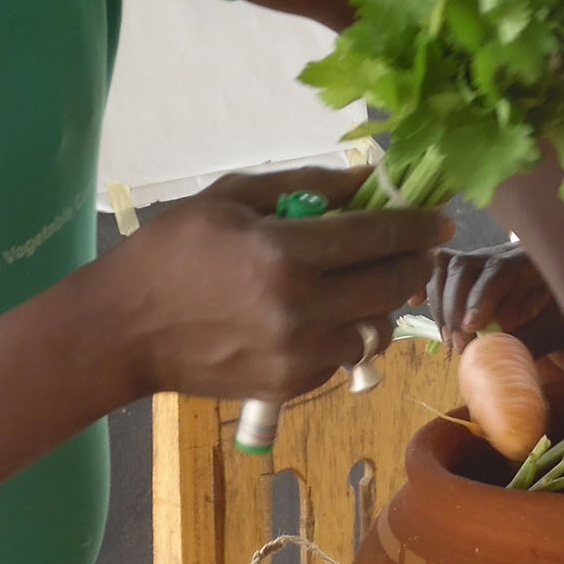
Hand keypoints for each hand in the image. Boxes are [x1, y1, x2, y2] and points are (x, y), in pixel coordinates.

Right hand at [114, 165, 450, 402]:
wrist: (123, 331)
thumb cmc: (172, 251)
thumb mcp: (232, 197)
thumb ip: (305, 185)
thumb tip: (368, 178)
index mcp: (283, 253)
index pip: (377, 236)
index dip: (417, 225)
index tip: (439, 218)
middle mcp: (300, 308)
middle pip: (391, 284)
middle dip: (413, 262)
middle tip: (417, 248)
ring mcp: (298, 354)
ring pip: (375, 325)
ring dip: (382, 300)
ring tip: (366, 280)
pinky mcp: (291, 385)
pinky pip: (345, 354)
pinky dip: (347, 331)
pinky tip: (325, 312)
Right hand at [426, 242, 563, 354]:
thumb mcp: (559, 331)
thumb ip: (530, 340)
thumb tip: (492, 355)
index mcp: (534, 260)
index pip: (499, 269)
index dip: (481, 297)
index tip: (471, 328)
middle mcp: (505, 253)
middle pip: (466, 265)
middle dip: (455, 306)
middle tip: (458, 344)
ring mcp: (484, 261)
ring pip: (447, 267)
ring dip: (441, 303)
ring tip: (448, 338)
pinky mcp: (471, 274)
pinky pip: (441, 269)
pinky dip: (425, 283)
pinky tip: (413, 300)